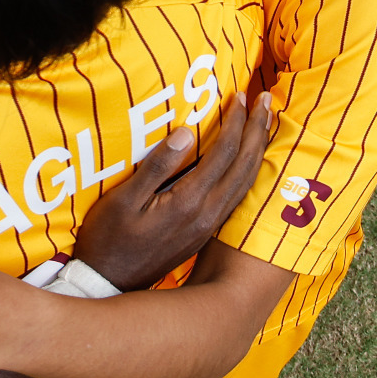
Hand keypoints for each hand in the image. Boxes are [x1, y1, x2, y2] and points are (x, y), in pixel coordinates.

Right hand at [72, 91, 271, 290]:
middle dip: (257, 130)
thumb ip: (157, 166)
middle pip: (244, 166)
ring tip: (266, 124)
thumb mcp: (124, 199)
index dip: (234, 122)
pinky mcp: (204, 232)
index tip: (239, 95)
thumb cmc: (109, 238)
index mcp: (189, 201)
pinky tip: (248, 163)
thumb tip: (185, 131)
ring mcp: (208, 226)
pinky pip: (238, 196)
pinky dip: (248, 172)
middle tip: (267, 100)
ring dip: (258, 150)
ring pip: (245, 183)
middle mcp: (208, 214)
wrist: (110, 282)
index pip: (223, 153)